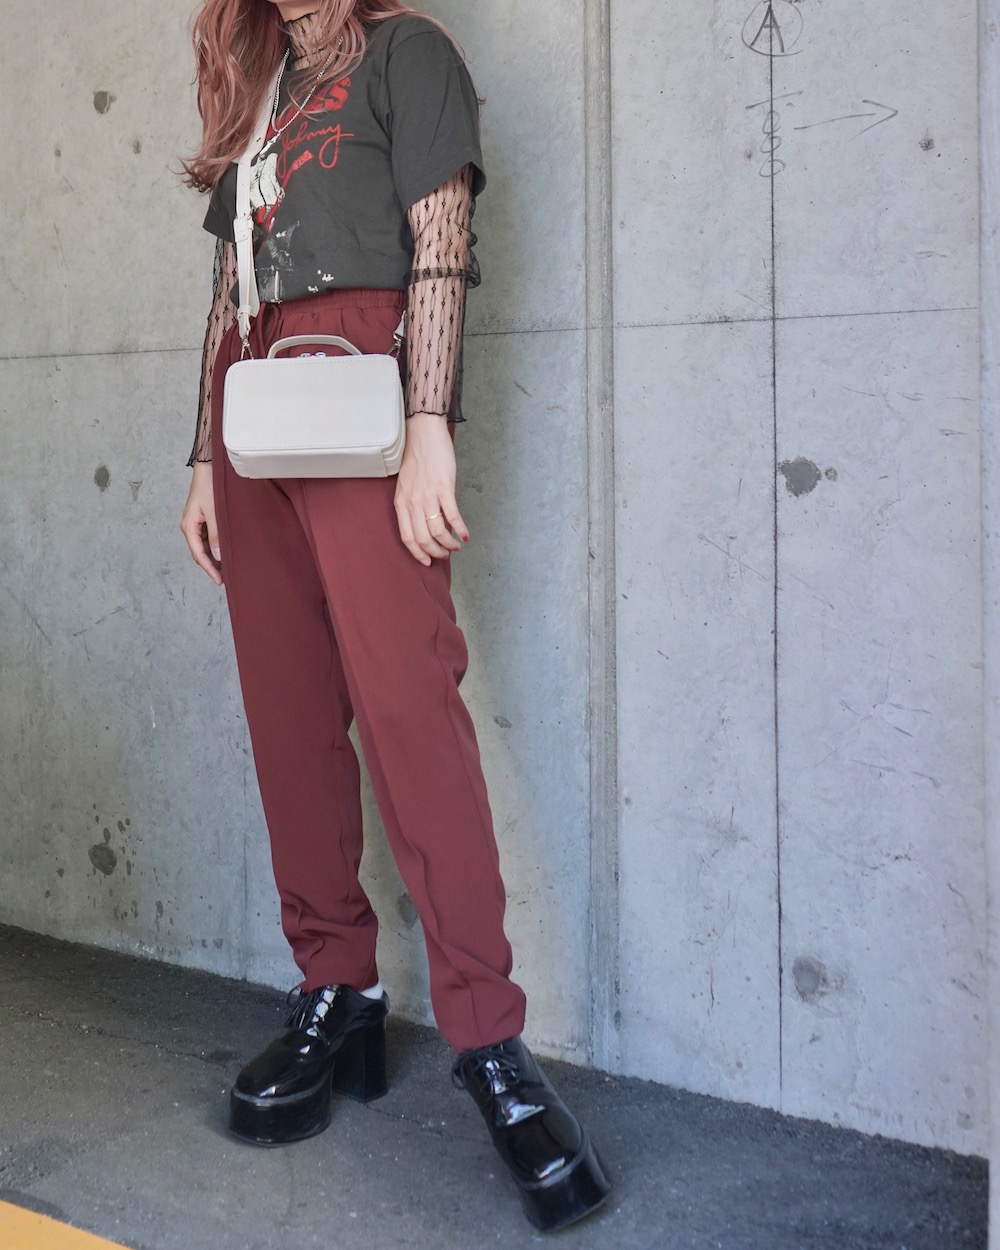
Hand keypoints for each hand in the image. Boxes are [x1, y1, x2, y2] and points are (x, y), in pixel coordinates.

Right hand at [180, 462, 222, 585]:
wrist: (208, 468)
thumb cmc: (209, 486)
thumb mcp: (214, 512)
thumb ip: (216, 535)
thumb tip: (217, 556)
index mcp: (189, 526)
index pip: (198, 554)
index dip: (209, 569)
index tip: (219, 580)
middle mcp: (190, 526)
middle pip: (200, 552)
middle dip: (211, 565)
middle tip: (225, 577)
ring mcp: (196, 523)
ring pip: (204, 546)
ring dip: (214, 556)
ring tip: (228, 566)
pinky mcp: (202, 518)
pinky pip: (208, 537)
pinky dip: (216, 545)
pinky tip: (225, 550)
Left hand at [393, 415, 468, 565]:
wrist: (423, 435)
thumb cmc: (416, 458)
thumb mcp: (407, 484)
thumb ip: (412, 504)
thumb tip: (425, 522)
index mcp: (401, 502)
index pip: (407, 537)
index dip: (418, 553)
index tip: (427, 561)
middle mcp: (412, 502)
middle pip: (423, 538)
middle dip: (435, 552)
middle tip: (445, 554)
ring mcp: (428, 496)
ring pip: (438, 531)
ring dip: (449, 544)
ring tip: (456, 546)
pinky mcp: (444, 488)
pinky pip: (452, 516)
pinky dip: (460, 529)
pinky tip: (465, 535)